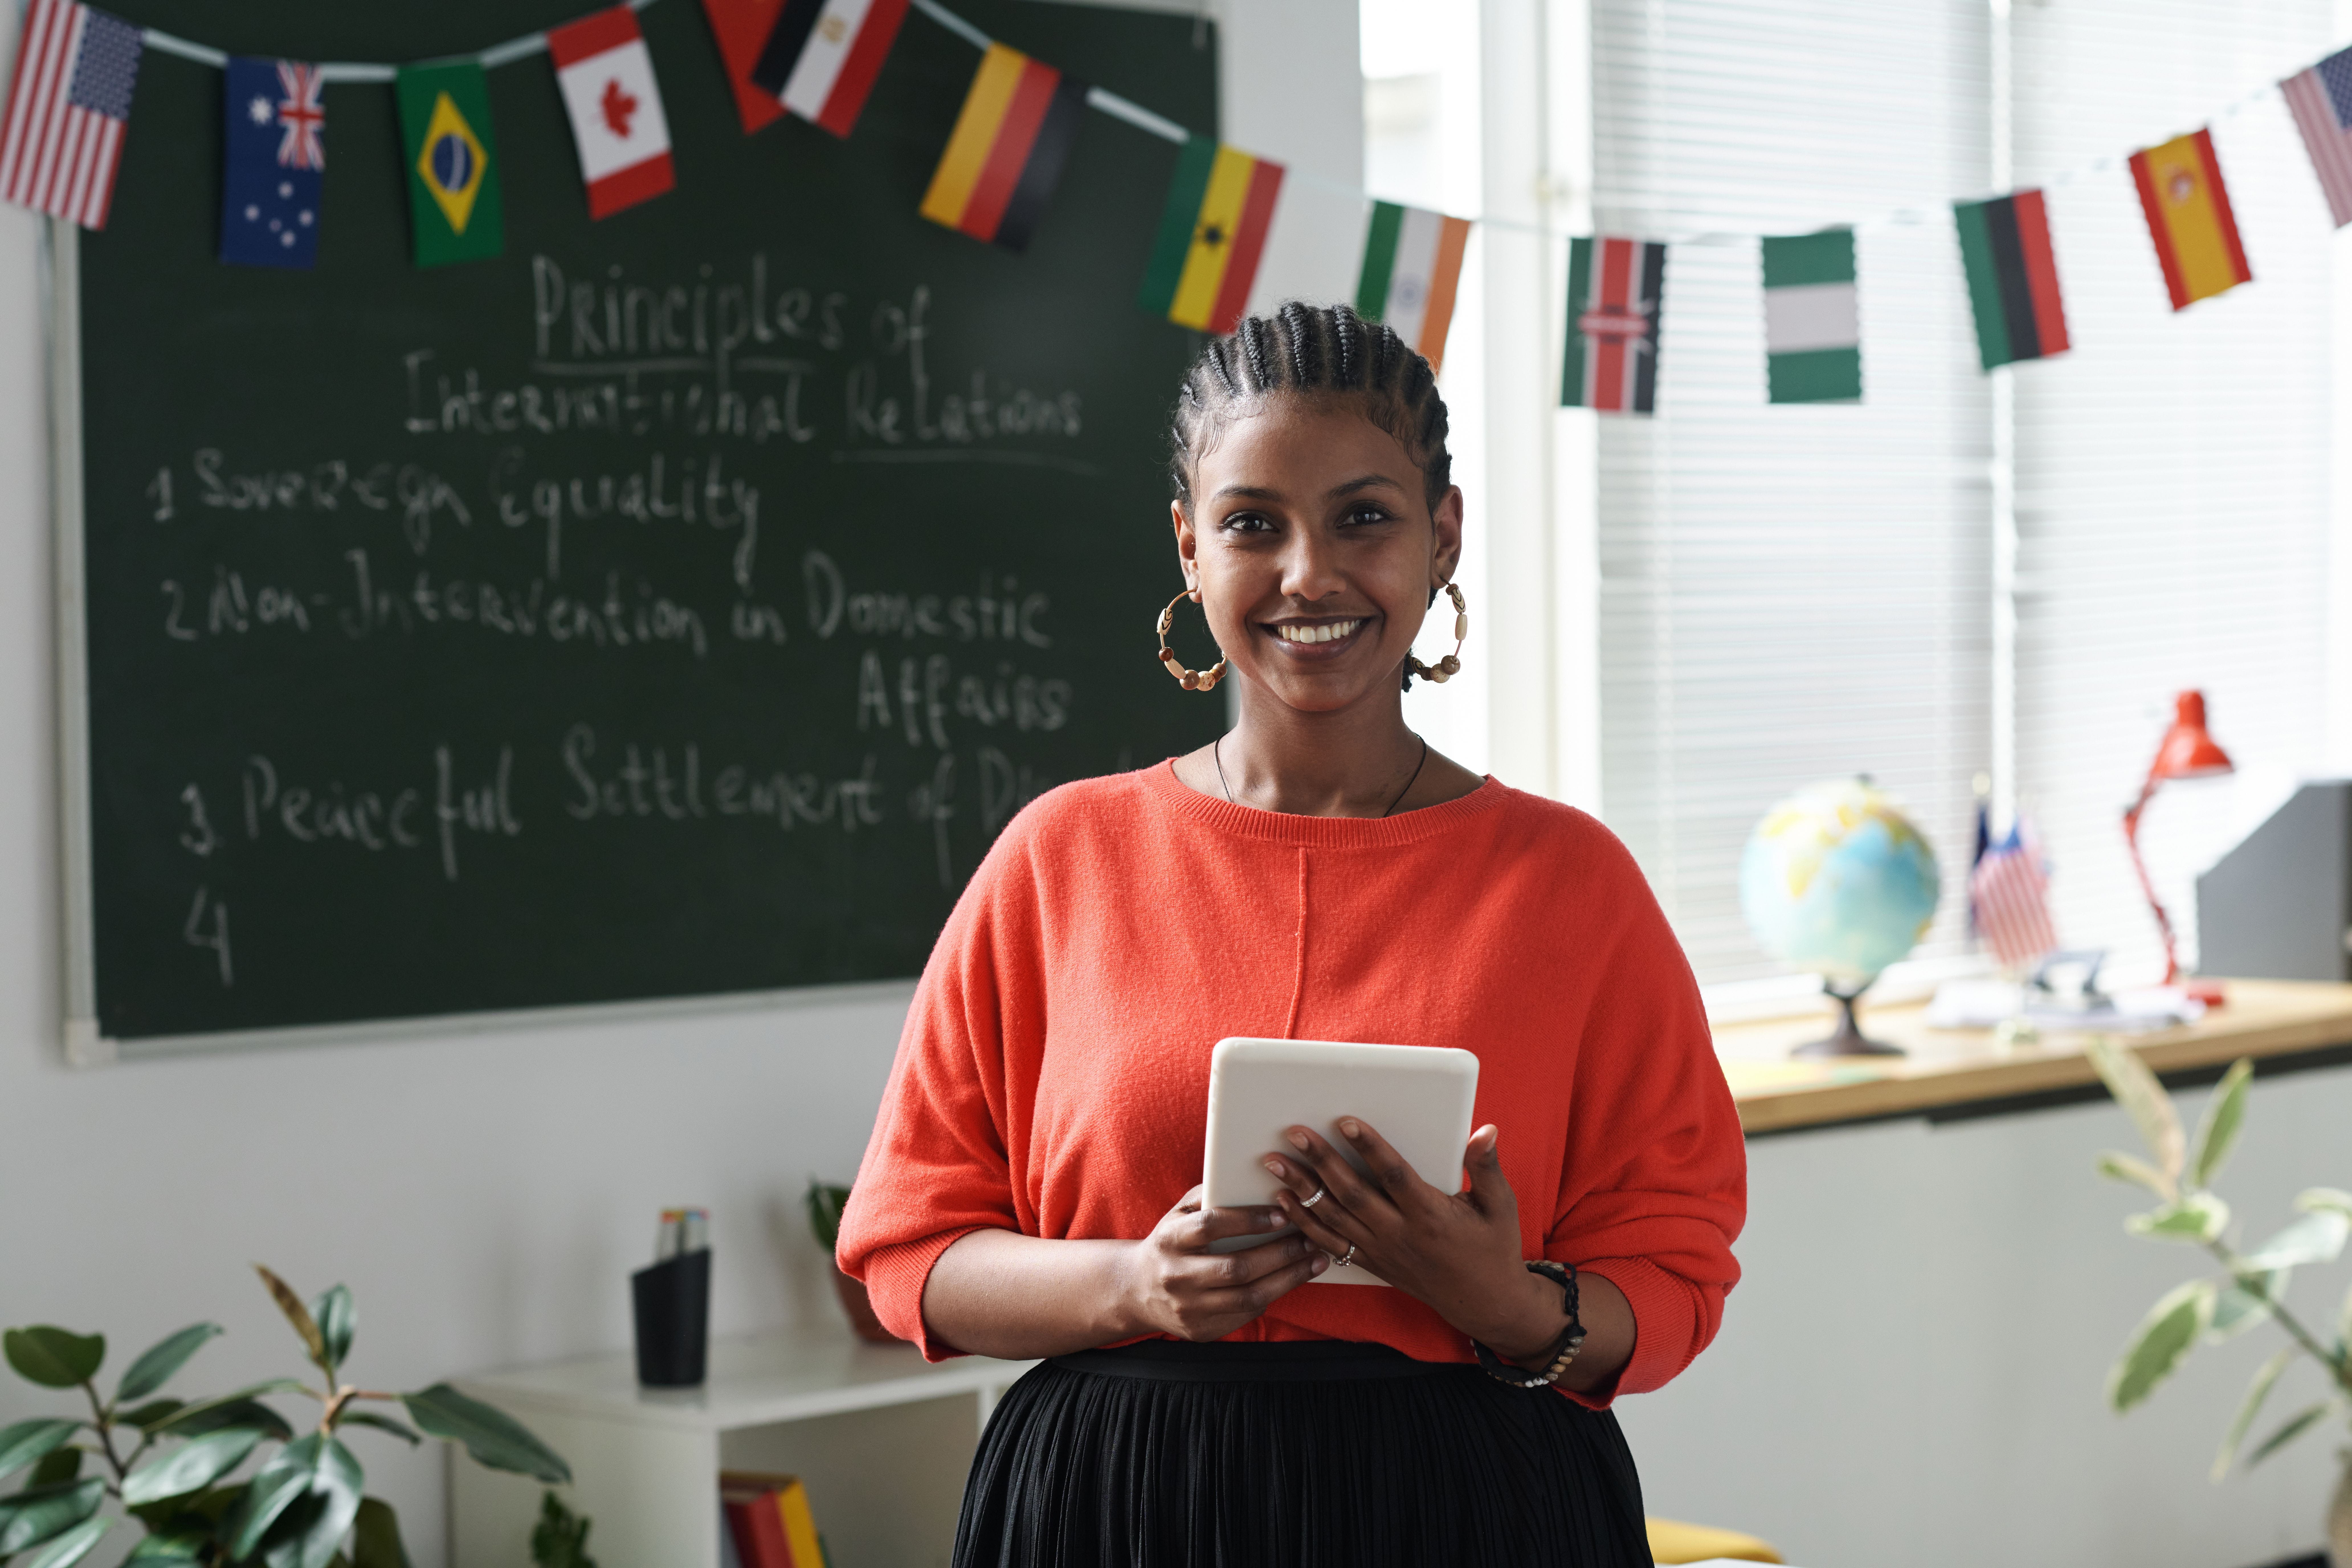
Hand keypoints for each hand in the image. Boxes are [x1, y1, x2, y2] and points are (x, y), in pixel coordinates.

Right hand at [1115, 1184, 1328, 1341]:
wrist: (1137, 1290)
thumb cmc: (1170, 1242)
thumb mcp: (1178, 1213)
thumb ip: (1208, 1195)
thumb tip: (1249, 1181)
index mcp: (1169, 1240)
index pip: (1210, 1226)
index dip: (1247, 1220)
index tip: (1282, 1214)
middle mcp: (1176, 1276)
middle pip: (1236, 1268)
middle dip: (1280, 1253)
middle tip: (1310, 1239)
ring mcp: (1188, 1308)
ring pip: (1248, 1297)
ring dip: (1288, 1278)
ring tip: (1315, 1260)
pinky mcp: (1201, 1330)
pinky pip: (1245, 1314)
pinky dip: (1273, 1295)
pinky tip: (1292, 1279)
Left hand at [1265, 1120, 1557, 1356]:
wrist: (1484, 1302)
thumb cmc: (1493, 1247)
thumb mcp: (1500, 1206)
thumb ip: (1487, 1167)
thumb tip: (1486, 1130)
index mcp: (1431, 1215)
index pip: (1394, 1176)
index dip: (1370, 1147)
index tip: (1345, 1121)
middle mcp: (1400, 1234)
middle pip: (1352, 1194)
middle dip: (1321, 1161)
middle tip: (1294, 1132)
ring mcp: (1382, 1251)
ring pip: (1334, 1218)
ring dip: (1302, 1189)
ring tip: (1274, 1162)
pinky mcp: (1373, 1263)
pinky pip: (1331, 1244)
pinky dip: (1304, 1224)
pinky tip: (1282, 1202)